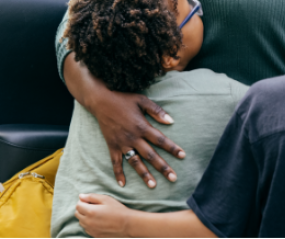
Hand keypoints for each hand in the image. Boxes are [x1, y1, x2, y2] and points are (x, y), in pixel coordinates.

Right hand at [64, 54, 185, 187]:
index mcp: (142, 126)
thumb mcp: (142, 100)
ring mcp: (121, 143)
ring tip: (153, 185)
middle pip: (150, 155)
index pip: (160, 140)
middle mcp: (133, 137)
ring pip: (135, 162)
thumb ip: (157, 111)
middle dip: (162, 167)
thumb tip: (171, 121)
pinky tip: (123, 184)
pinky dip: (118, 173)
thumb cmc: (123, 99)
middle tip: (173, 178)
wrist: (101, 101)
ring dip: (144, 174)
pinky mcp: (111, 146)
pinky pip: (115, 162)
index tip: (182, 156)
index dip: (172, 148)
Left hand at [76, 193, 132, 238]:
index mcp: (90, 211)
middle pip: (77, 214)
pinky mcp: (94, 235)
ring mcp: (91, 230)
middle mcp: (88, 222)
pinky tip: (99, 221)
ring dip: (85, 217)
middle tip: (93, 206)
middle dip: (83, 209)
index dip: (83, 201)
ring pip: (81, 222)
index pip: (78, 205)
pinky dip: (89, 224)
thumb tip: (81, 196)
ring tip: (97, 214)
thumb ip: (92, 196)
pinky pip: (87, 229)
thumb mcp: (106, 199)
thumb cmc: (118, 210)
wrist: (127, 225)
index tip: (90, 201)